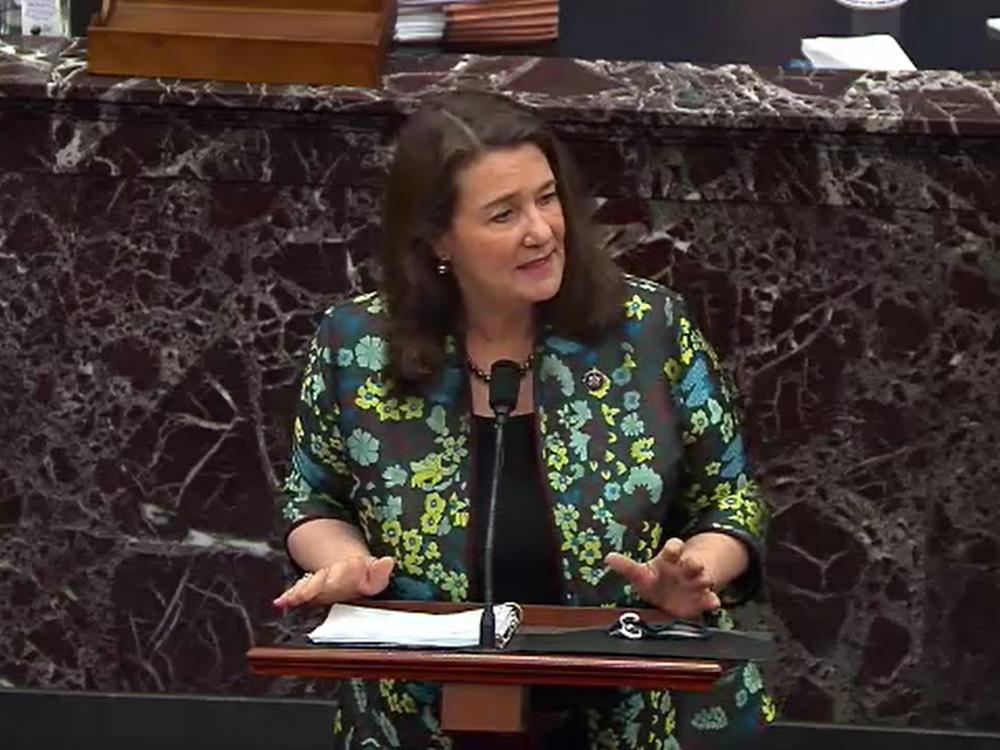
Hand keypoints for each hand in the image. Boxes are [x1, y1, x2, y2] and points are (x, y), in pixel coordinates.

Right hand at [273, 555, 394, 609]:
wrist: (351, 571)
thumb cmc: (365, 577)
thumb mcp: (376, 576)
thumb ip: (380, 571)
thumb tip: (388, 561)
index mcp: (347, 568)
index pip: (342, 570)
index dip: (337, 575)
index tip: (332, 581)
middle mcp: (330, 573)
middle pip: (320, 578)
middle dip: (312, 586)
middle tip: (305, 594)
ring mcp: (319, 581)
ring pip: (307, 584)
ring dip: (298, 591)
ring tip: (289, 599)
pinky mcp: (311, 591)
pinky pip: (299, 592)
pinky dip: (290, 597)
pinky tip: (280, 603)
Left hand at [605, 538, 720, 619]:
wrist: (670, 597)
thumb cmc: (654, 580)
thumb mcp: (640, 574)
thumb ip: (627, 567)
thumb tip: (608, 558)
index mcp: (669, 560)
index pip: (674, 547)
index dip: (674, 547)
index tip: (674, 549)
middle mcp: (685, 569)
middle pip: (693, 562)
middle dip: (694, 563)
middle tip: (693, 563)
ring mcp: (695, 583)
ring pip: (704, 578)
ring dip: (704, 579)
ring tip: (703, 582)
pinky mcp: (702, 599)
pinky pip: (711, 599)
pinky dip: (712, 601)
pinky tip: (712, 602)